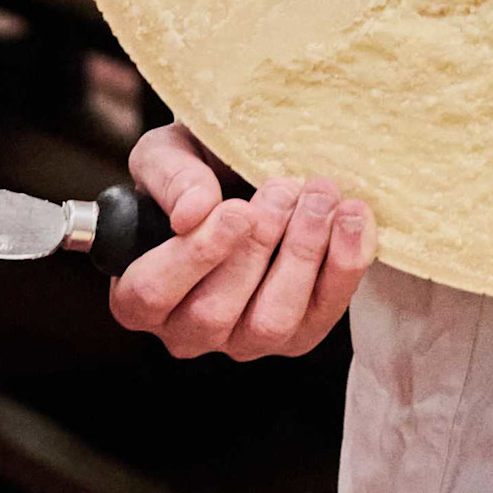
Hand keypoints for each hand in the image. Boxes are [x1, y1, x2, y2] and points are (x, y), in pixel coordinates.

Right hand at [109, 119, 374, 359]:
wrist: (248, 164)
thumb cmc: (197, 165)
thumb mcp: (167, 153)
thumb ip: (170, 177)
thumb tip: (192, 213)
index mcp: (141, 295)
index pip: (153, 293)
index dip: (195, 256)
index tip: (236, 209)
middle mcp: (188, 330)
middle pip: (215, 312)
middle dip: (258, 246)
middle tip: (283, 188)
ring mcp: (245, 339)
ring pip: (271, 321)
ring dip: (302, 254)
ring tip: (319, 196)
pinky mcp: (298, 335)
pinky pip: (323, 313)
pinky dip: (344, 263)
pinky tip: (352, 215)